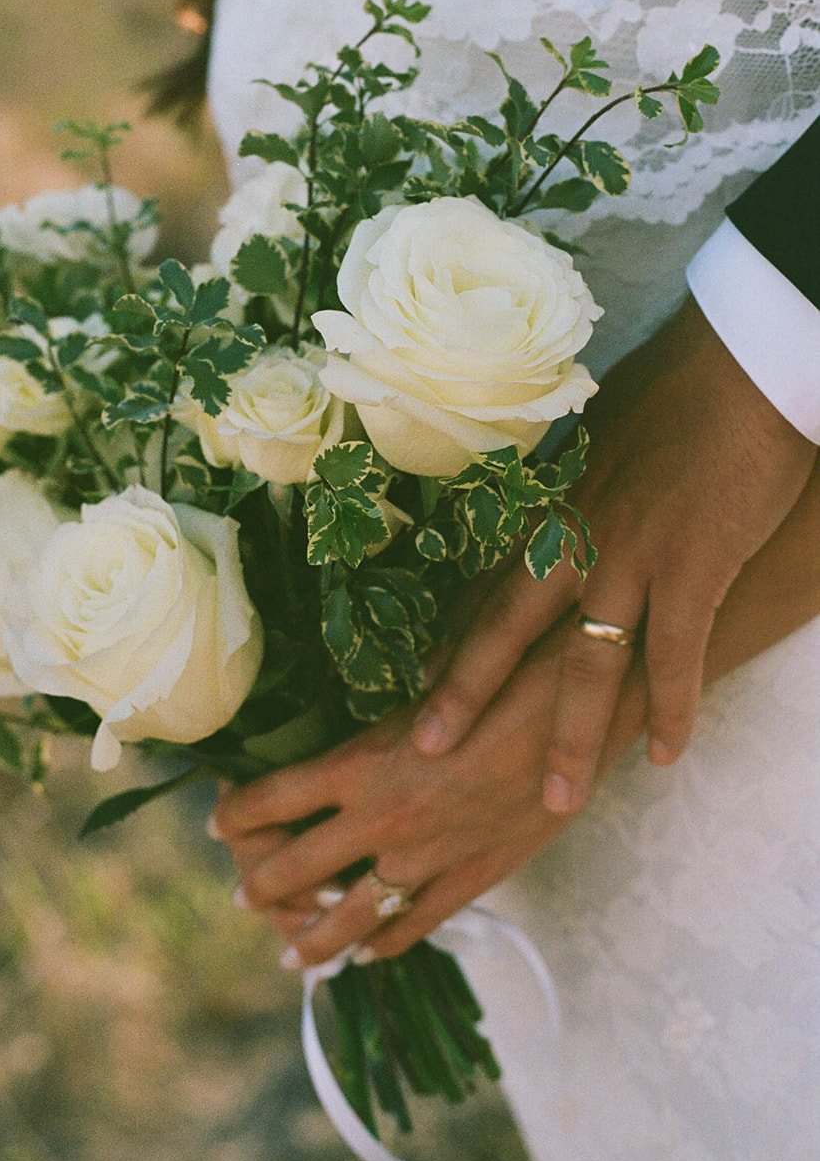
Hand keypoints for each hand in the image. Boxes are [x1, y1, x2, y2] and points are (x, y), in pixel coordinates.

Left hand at [213, 624, 647, 966]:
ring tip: (290, 953)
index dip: (234, 811)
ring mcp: (427, 858)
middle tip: (238, 892)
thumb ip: (383, 705)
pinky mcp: (473, 879)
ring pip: (350, 917)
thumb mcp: (428, 677)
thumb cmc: (506, 673)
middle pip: (294, 868)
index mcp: (362, 762)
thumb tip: (360, 705)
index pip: (271, 798)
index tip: (217, 815)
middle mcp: (383, 818)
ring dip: (311, 936)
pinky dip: (386, 944)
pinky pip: (416, 925)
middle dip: (258, 882)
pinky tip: (371, 953)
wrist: (586, 715)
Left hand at [411, 299, 816, 813]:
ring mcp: (629, 556)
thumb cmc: (679, 382)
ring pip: (583, 665)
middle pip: (506, 629)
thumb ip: (579, 471)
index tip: (421, 679)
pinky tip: (664, 755)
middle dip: (463, 694)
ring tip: (554, 801)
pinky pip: (673, 656)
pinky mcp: (691, 567)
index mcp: (552, 502)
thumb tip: (570, 481)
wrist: (739, 358)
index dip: (456, 636)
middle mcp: (574, 536)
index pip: (491, 584)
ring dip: (569, 738)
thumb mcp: (604, 427)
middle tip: (424, 751)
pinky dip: (670, 709)